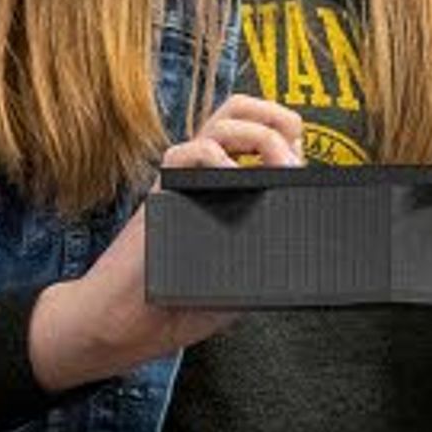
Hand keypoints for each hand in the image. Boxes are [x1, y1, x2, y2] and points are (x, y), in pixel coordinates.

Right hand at [25, 93, 300, 391]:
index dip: (290, 140)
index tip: (301, 172)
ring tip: (275, 168)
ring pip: (222, 120)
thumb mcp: (244, 273)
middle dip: (277, 119)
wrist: (124, 322)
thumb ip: (270, 246)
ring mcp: (184, 178)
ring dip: (260, 135)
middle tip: (290, 158)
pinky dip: (215, 155)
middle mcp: (206, 171)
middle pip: (241, 110)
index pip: (261, 130)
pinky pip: (185, 152)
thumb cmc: (181, 300)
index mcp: (227, 181)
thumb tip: (307, 236)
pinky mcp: (162, 193)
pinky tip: (233, 176)